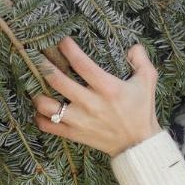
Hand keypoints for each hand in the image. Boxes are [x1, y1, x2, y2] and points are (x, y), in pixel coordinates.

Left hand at [32, 36, 161, 157]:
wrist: (137, 143)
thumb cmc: (141, 110)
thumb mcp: (148, 81)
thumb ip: (141, 60)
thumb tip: (132, 46)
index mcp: (108, 88)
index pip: (82, 64)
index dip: (69, 49)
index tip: (62, 41)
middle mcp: (91, 103)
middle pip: (58, 81)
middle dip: (45, 66)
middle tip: (39, 57)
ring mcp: (80, 120)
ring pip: (47, 106)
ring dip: (38, 94)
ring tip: (36, 85)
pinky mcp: (74, 134)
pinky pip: (48, 126)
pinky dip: (40, 117)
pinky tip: (41, 109)